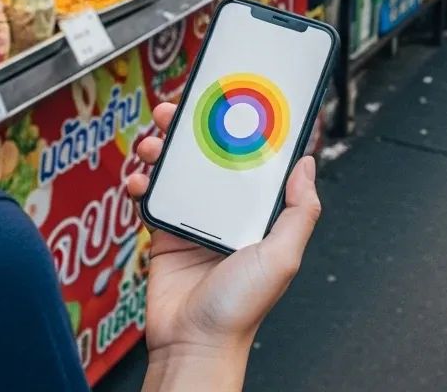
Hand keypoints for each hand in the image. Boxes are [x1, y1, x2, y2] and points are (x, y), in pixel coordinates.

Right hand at [127, 103, 320, 366]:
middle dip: (190, 128)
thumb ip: (300, 212)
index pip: (250, 159)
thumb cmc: (240, 309)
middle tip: (176, 110)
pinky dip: (141, 182)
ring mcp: (194, 218)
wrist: (193, 344)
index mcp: (257, 212)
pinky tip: (138, 181)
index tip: (228, 102)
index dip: (238, 128)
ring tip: (152, 143)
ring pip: (176, 169)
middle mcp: (226, 210)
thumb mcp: (282, 256)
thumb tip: (308, 164)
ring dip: (161, 149)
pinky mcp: (165, 232)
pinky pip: (151, 196)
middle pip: (207, 155)